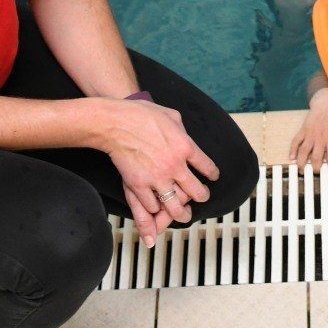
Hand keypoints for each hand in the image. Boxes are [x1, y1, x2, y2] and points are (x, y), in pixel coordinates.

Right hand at [103, 100, 219, 247]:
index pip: (207, 167)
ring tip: (183, 213)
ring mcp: (157, 178)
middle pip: (197, 192)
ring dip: (181, 213)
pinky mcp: (139, 185)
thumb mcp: (171, 115)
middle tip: (201, 196)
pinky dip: (155, 208)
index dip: (212, 174)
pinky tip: (157, 205)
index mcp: (185, 146)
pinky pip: (152, 207)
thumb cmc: (141, 114)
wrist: (115, 123)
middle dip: (202, 197)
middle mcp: (174, 165)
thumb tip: (186, 137)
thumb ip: (182, 130)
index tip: (212, 177)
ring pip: (176, 207)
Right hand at [289, 89, 327, 167]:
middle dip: (315, 169)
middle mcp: (320, 138)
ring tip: (301, 171)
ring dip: (301, 163)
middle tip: (315, 173)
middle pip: (316, 158)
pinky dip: (292, 150)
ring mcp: (310, 134)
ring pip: (304, 151)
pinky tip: (292, 158)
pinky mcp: (303, 130)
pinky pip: (296, 141)